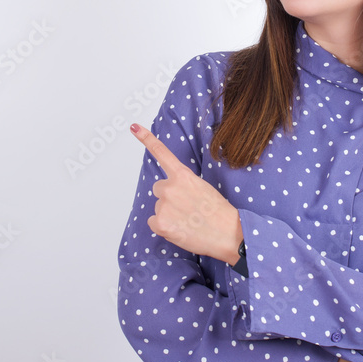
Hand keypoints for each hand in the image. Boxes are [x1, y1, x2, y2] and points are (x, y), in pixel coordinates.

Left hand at [130, 123, 242, 262]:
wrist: (228, 234)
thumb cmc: (219, 213)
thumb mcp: (203, 188)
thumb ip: (184, 185)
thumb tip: (172, 194)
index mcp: (183, 176)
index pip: (162, 154)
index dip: (146, 139)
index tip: (134, 127)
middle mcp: (169, 188)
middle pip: (159, 189)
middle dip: (169, 197)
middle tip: (188, 208)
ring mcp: (163, 206)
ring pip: (159, 207)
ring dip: (169, 213)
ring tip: (189, 220)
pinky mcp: (160, 223)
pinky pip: (153, 223)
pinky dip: (164, 227)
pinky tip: (180, 229)